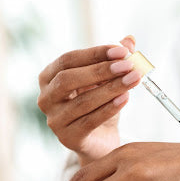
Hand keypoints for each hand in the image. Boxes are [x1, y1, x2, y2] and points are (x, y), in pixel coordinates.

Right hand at [37, 36, 138, 163]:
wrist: (101, 140)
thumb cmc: (99, 105)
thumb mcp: (106, 81)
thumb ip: (115, 61)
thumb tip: (130, 40)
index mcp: (49, 77)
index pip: (68, 59)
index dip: (95, 53)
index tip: (122, 50)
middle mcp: (46, 98)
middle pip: (69, 79)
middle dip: (101, 70)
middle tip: (128, 66)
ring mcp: (54, 120)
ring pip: (82, 101)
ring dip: (111, 89)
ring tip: (133, 80)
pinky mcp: (68, 137)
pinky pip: (89, 121)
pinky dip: (109, 109)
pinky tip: (126, 98)